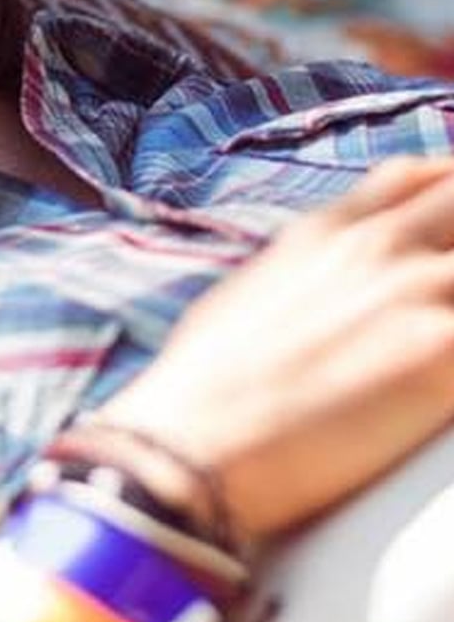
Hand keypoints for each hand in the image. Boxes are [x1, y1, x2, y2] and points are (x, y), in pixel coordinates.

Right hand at [95, 156, 453, 542]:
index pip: (412, 179)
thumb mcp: (247, 296)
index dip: (446, 189)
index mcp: (322, 234)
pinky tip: (446, 381)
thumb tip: (320, 294)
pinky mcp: (443, 352)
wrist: (192, 443)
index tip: (452, 219)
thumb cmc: (204, 388)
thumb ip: (302, 272)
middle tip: (445, 293)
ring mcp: (415, 291)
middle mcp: (374, 248)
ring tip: (439, 337)